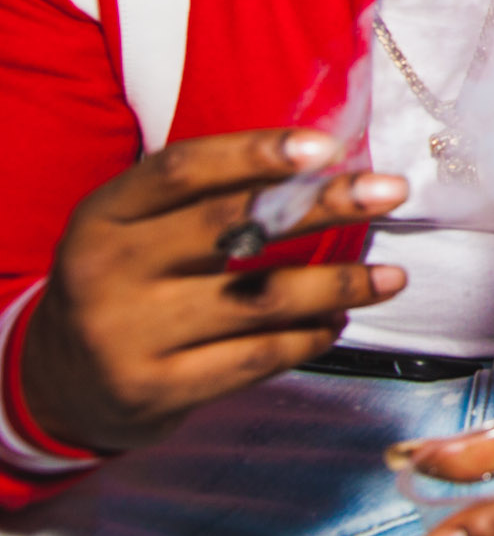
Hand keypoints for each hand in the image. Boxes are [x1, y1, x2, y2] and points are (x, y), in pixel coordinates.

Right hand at [20, 128, 408, 452]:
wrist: (61, 380)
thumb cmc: (128, 282)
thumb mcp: (138, 229)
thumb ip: (208, 200)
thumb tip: (324, 167)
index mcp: (105, 214)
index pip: (183, 170)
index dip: (255, 152)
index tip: (327, 145)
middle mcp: (109, 271)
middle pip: (233, 228)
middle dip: (324, 206)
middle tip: (391, 193)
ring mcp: (129, 335)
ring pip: (259, 299)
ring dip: (339, 284)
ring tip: (391, 276)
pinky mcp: (155, 390)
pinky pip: (256, 358)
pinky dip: (309, 337)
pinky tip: (338, 321)